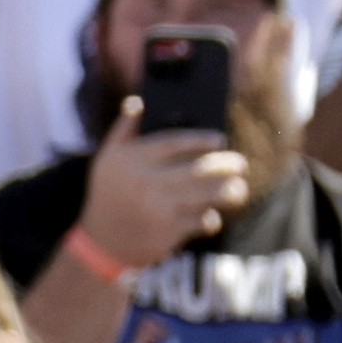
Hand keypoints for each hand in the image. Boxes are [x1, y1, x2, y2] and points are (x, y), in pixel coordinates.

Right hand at [77, 98, 248, 265]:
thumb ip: (123, 128)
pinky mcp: (168, 231)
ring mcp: (159, 208)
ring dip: (227, 192)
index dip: (201, 140)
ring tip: (239, 189)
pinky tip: (213, 216)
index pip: (175, 143)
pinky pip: (199, 221)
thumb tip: (137, 102)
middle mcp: (148, 181)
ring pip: (204, 196)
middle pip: (198, 169)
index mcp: (135, 159)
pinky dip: (210, 219)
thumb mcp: (107, 157)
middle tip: (240, 164)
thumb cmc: (107, 193)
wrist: (100, 241)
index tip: (220, 140)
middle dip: (225, 166)